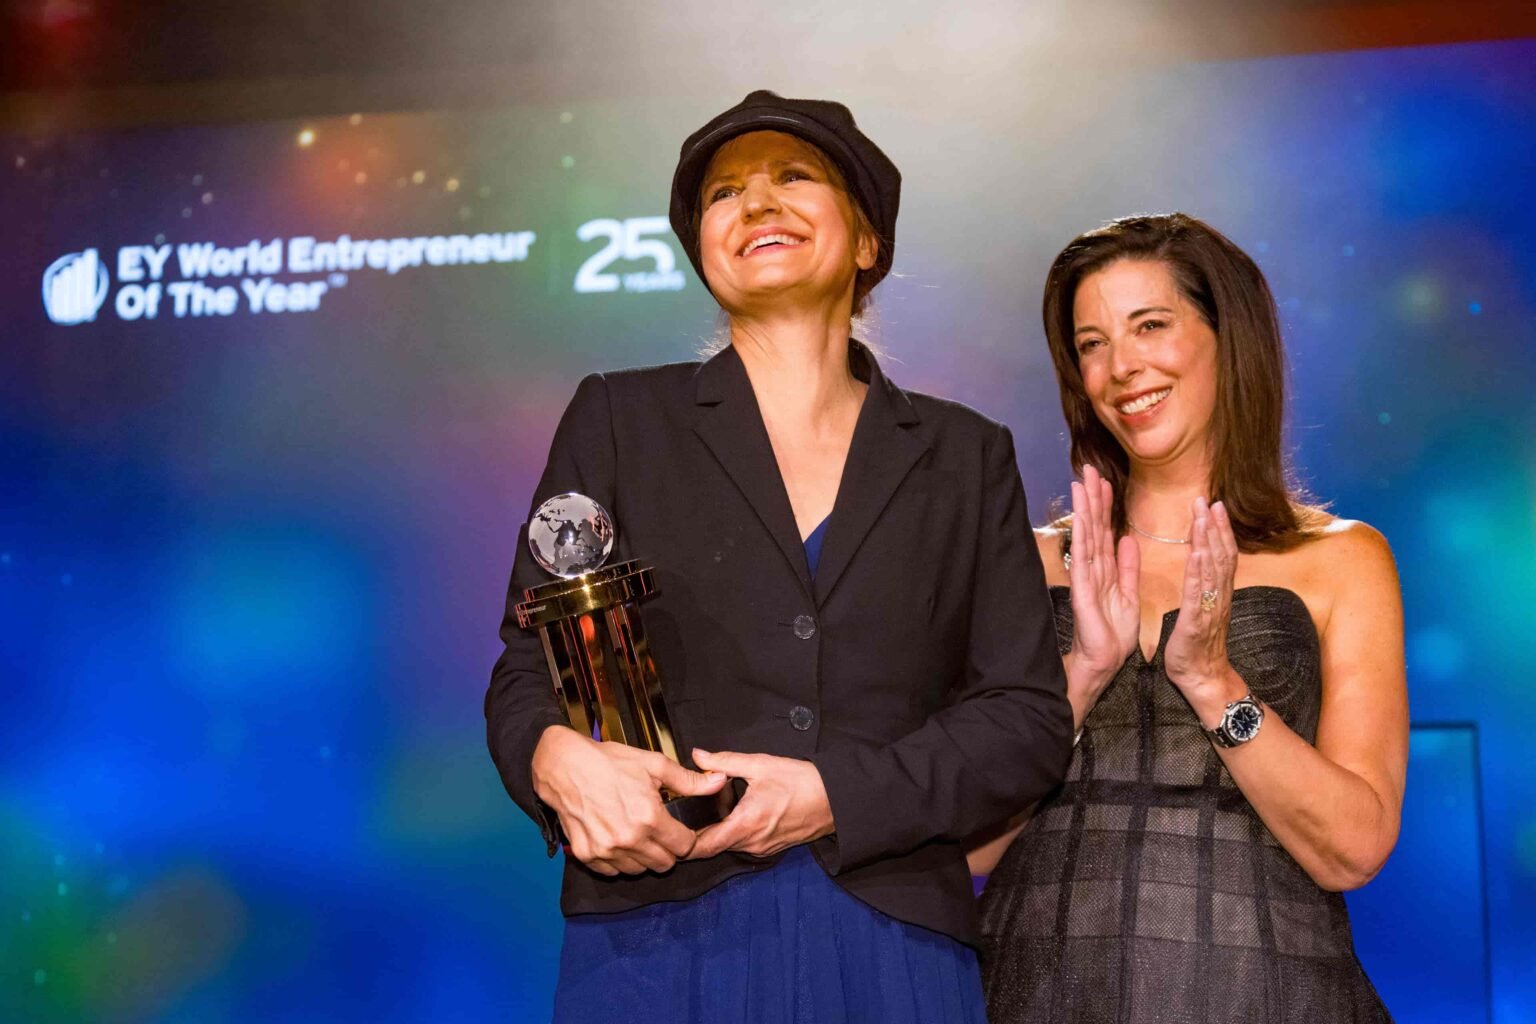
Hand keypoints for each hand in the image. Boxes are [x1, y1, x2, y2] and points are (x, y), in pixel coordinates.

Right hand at [531, 725, 728, 875]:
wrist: (565, 766)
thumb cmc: (609, 762)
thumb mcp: (654, 764)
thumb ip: (689, 781)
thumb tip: (719, 783)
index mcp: (649, 818)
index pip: (684, 847)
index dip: (686, 838)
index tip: (679, 829)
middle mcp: (629, 839)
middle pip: (664, 863)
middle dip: (668, 849)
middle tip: (659, 831)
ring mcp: (606, 850)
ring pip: (639, 870)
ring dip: (644, 857)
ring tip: (638, 834)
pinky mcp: (588, 855)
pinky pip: (613, 871)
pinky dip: (619, 861)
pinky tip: (618, 840)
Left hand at [686, 749, 834, 859]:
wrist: (836, 800)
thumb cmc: (804, 782)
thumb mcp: (761, 764)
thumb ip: (725, 761)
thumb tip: (698, 756)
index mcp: (746, 823)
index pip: (703, 846)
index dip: (683, 841)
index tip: (672, 828)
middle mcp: (752, 842)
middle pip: (712, 847)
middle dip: (697, 834)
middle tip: (683, 816)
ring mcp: (762, 848)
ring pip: (728, 846)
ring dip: (717, 833)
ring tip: (707, 813)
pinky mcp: (771, 847)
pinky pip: (744, 844)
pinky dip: (734, 834)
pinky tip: (734, 815)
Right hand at [1066, 465, 1139, 707]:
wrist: (1106, 659)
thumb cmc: (1115, 631)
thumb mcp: (1129, 592)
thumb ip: (1128, 566)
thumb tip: (1129, 539)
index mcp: (1106, 569)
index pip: (1105, 530)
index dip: (1105, 505)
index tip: (1104, 480)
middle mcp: (1093, 568)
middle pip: (1093, 526)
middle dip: (1091, 497)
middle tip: (1088, 469)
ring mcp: (1086, 577)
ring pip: (1086, 536)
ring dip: (1085, 509)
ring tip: (1082, 482)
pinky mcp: (1082, 590)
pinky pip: (1083, 558)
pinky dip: (1082, 537)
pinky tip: (1081, 517)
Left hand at [1164, 498, 1241, 704]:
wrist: (1203, 679)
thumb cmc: (1196, 646)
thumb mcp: (1199, 610)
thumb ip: (1200, 587)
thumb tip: (1199, 564)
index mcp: (1216, 593)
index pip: (1221, 554)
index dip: (1218, 529)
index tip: (1213, 505)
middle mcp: (1218, 596)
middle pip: (1220, 555)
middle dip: (1213, 526)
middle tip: (1208, 500)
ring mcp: (1210, 608)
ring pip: (1212, 569)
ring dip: (1207, 540)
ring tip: (1203, 517)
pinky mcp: (1197, 621)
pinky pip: (1198, 593)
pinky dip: (1198, 572)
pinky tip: (1196, 553)